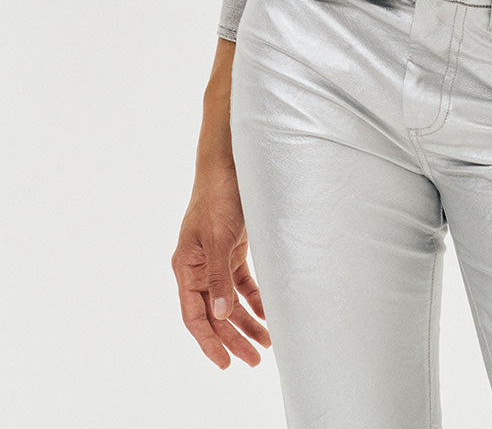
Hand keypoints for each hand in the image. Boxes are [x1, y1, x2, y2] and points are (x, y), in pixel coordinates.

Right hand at [171, 164, 271, 369]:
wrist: (230, 163)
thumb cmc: (218, 196)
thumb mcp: (218, 238)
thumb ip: (218, 277)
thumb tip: (220, 315)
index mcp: (187, 267)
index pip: (194, 315)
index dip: (209, 341)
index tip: (225, 363)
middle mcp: (198, 267)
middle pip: (214, 313)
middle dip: (233, 337)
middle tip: (253, 360)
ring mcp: (215, 258)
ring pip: (230, 301)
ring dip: (246, 322)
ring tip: (266, 343)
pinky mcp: (232, 249)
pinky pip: (242, 283)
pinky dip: (254, 299)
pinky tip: (268, 313)